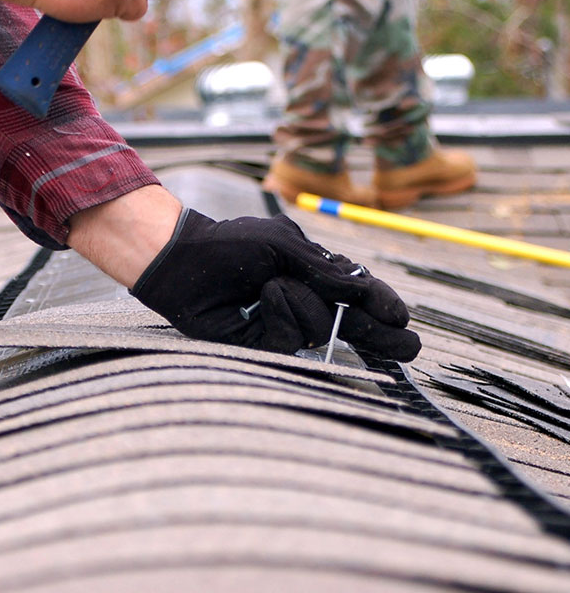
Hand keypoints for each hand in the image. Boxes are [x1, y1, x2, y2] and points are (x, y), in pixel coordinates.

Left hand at [131, 209, 420, 360]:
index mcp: (314, 275)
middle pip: (352, 327)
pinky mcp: (262, 344)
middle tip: (408, 349)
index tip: (401, 319)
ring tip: (269, 284)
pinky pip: (290, 338)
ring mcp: (285, 324)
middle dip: (381, 337)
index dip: (381, 307)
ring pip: (320, 329)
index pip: (357, 296)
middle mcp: (304, 302)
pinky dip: (282, 313)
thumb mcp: (286, 247)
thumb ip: (328, 271)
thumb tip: (367, 291)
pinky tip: (264, 296)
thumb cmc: (233, 244)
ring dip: (302, 302)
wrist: (184, 259)